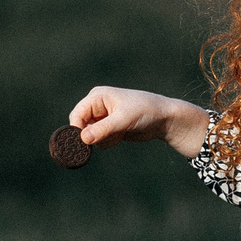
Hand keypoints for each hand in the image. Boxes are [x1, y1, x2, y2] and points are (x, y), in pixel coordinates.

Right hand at [68, 86, 210, 159]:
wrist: (164, 119)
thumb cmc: (145, 111)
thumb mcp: (123, 120)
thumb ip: (102, 129)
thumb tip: (83, 139)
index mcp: (97, 97)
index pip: (77, 114)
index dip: (77, 129)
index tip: (84, 143)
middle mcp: (97, 106)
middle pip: (81, 126)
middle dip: (93, 135)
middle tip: (108, 137)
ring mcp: (103, 118)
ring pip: (90, 136)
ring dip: (103, 139)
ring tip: (120, 133)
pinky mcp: (109, 128)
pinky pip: (100, 141)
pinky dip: (109, 142)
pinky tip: (122, 135)